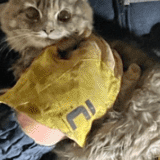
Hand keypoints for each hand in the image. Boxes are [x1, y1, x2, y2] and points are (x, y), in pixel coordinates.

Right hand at [0, 34, 122, 145]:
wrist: (44, 122)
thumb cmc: (42, 89)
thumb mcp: (45, 61)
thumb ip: (60, 46)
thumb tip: (71, 40)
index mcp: (88, 60)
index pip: (92, 42)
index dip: (85, 38)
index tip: (79, 38)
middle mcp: (102, 73)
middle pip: (106, 52)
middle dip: (98, 45)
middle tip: (89, 43)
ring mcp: (107, 88)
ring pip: (115, 66)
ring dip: (109, 56)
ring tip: (102, 52)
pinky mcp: (106, 101)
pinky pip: (117, 83)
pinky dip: (117, 72)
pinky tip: (112, 69)